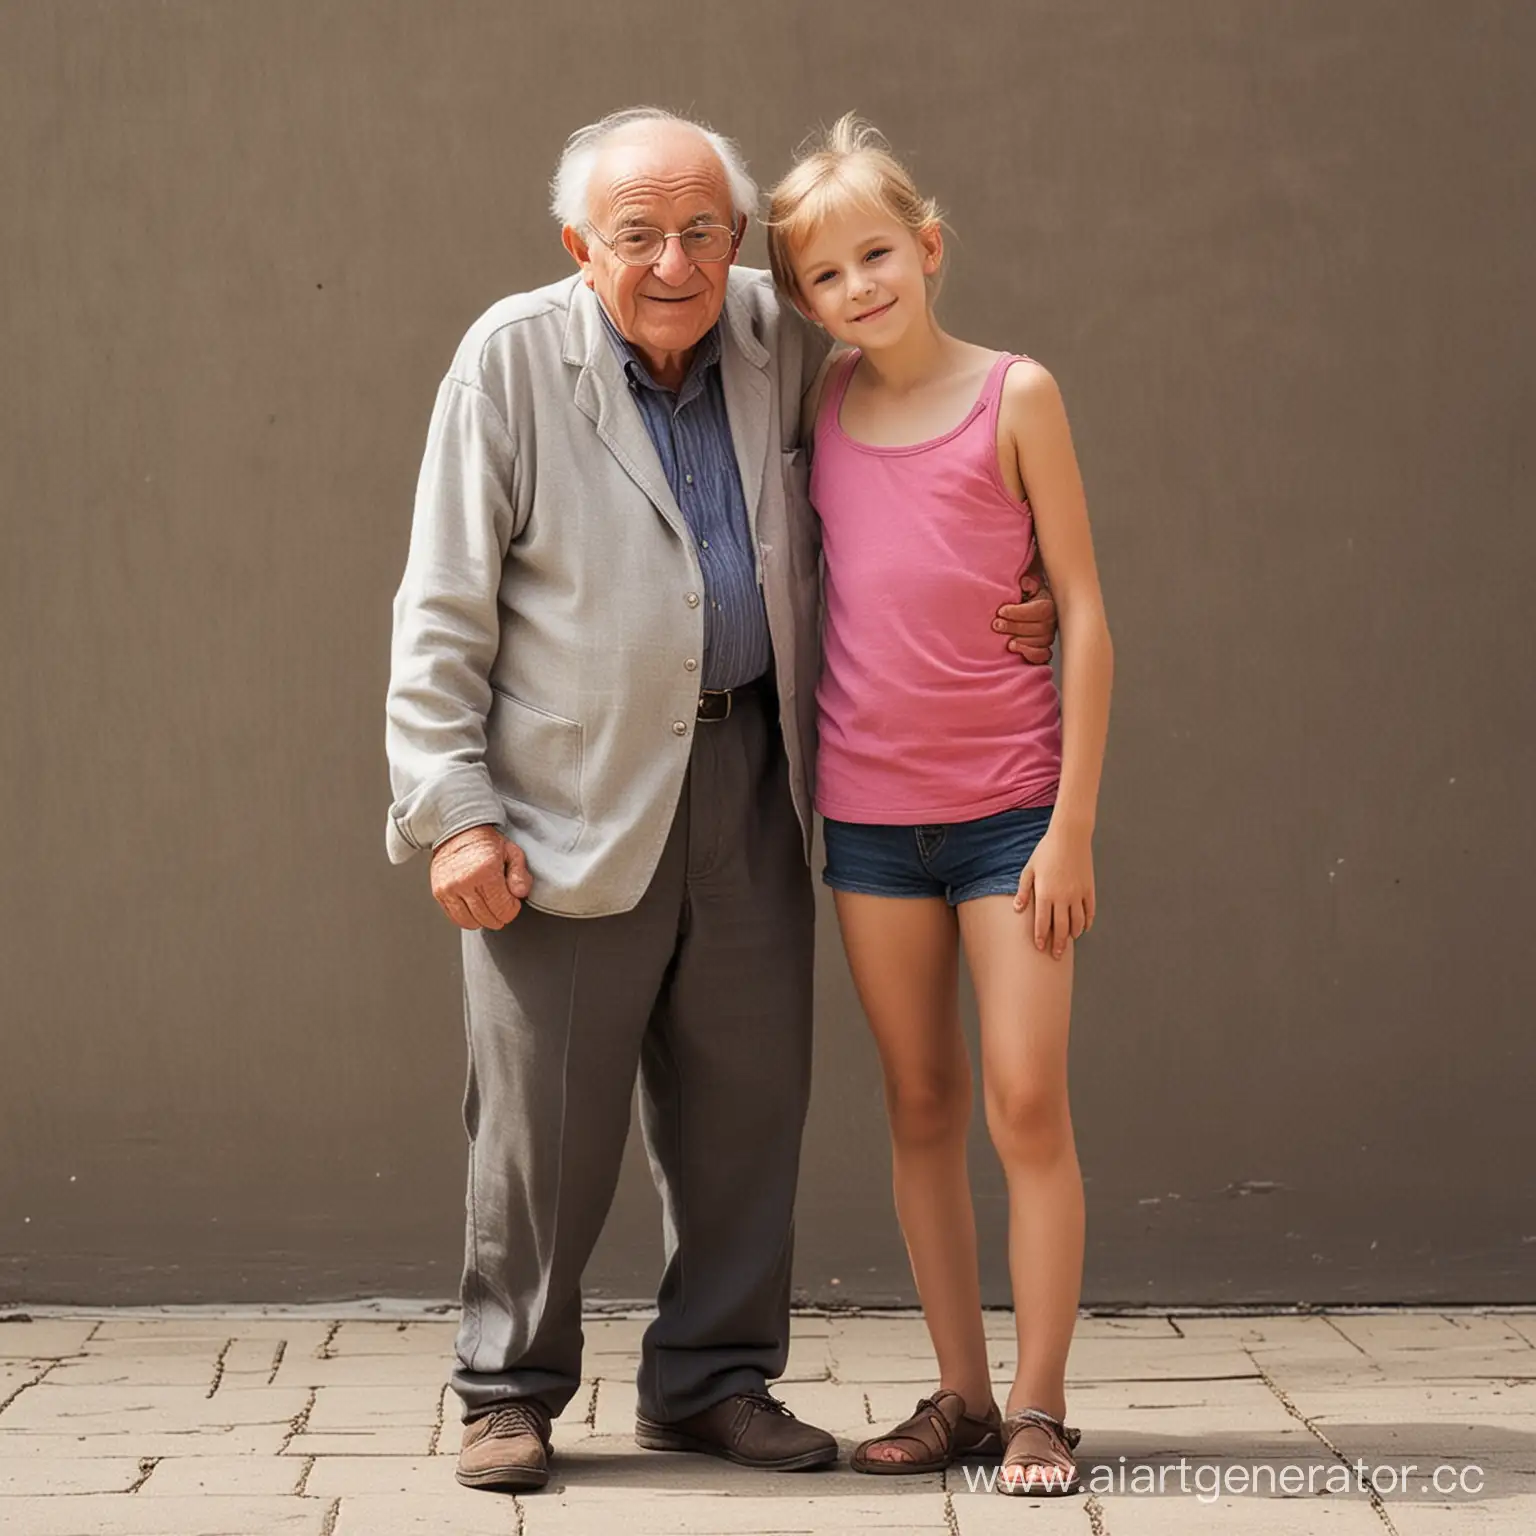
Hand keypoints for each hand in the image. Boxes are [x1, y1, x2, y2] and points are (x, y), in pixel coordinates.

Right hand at [430, 825, 532, 930]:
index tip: (513, 901)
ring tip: (489, 906)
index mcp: (486, 871)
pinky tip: (475, 908)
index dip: (512, 909)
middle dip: (500, 916)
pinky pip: (455, 918)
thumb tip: (520, 893)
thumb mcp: (512, 851)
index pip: (504, 909)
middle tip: (503, 904)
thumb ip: (520, 874)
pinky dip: (467, 918)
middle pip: (488, 919)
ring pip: (471, 922)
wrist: (457, 831)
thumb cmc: (486, 842)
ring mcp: (450, 889)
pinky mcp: (439, 893)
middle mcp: (465, 881)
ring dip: (484, 919)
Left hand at [994, 572, 1056, 664]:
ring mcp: (1048, 636)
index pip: (1038, 611)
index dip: (1018, 612)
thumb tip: (1024, 583)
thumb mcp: (1027, 585)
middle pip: (1038, 628)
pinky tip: (1017, 649)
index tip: (1002, 611)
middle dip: (1014, 627)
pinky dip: (1030, 655)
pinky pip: (1042, 656)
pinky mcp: (1043, 649)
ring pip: (1039, 642)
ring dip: (1021, 642)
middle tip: (997, 624)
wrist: (1027, 607)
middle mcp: (1052, 621)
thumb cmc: (1025, 596)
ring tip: (1007, 640)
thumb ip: (1026, 583)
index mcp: (1048, 605)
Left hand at [1013, 824, 1094, 957]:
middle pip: (1060, 927)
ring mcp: (1078, 894)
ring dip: (1073, 934)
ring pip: (1077, 922)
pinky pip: (1089, 911)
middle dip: (1058, 943)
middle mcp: (1062, 897)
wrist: (1070, 836)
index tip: (1040, 947)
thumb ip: (1024, 891)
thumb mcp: (1029, 869)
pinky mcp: (1089, 889)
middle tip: (1056, 955)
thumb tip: (1017, 909)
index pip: (1041, 922)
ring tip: (1068, 941)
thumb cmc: (1046, 851)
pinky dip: (1087, 922)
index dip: (1040, 937)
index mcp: (1045, 893)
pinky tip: (1083, 928)